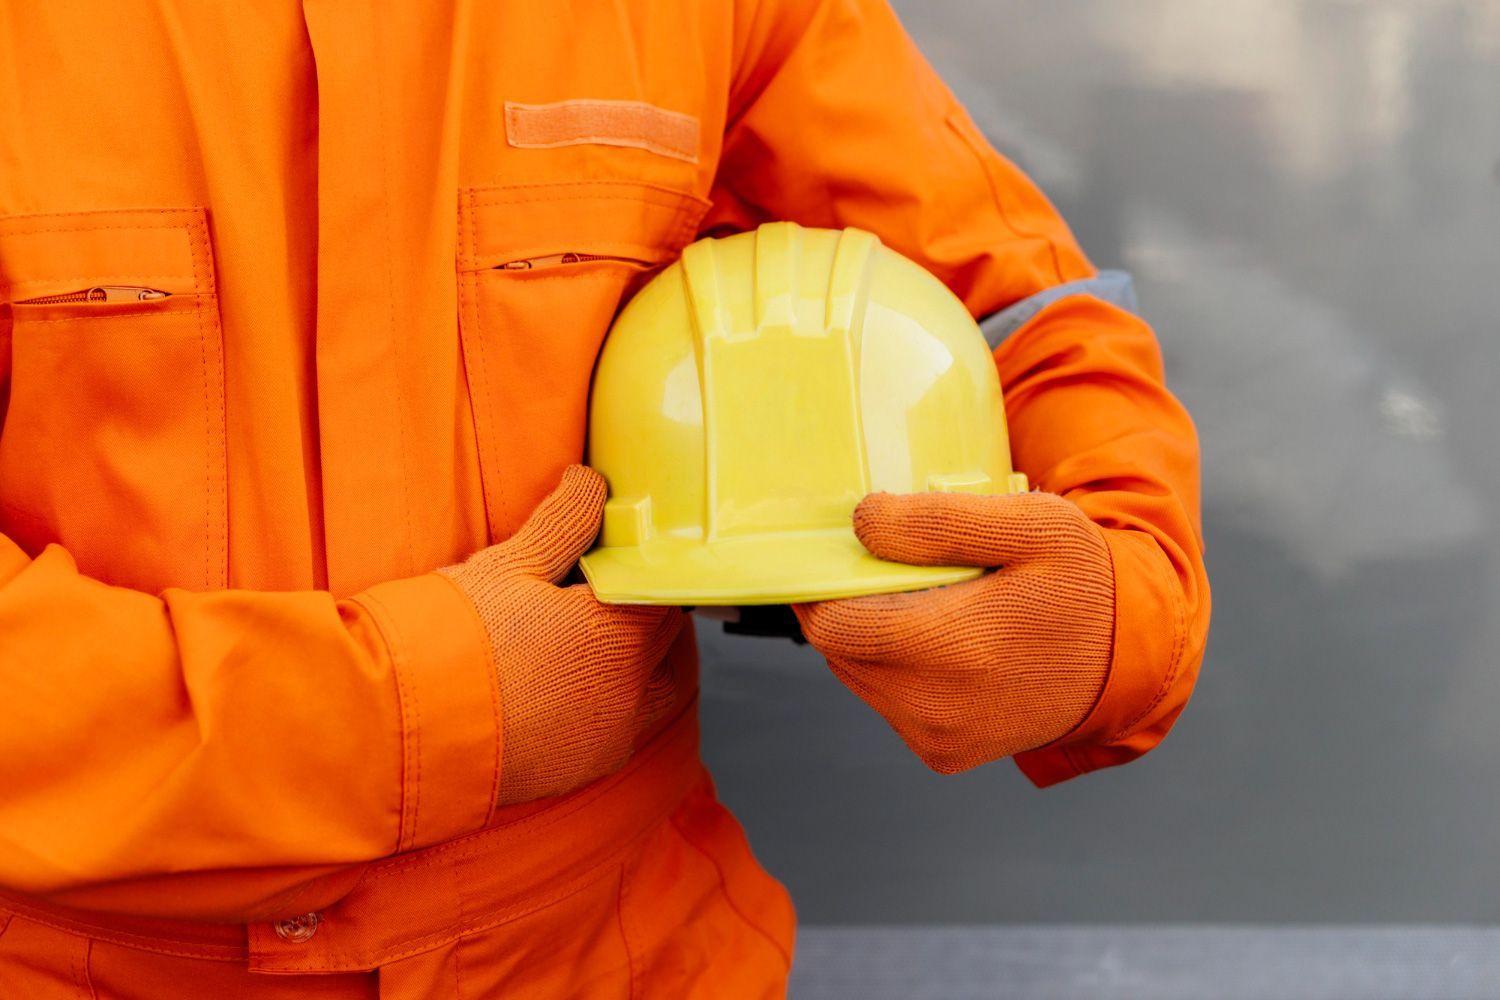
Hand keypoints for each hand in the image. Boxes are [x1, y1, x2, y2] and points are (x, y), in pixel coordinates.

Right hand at [442, 466, 686, 803]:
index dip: (644, 566)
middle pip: (665, 637)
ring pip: (656, 688)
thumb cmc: (453, 641)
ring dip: (643, 663)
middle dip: (646, 610)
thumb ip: (564, 522)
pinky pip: (621, 728)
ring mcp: (610, 734)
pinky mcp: (585, 768)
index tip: (622, 557)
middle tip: (612, 592)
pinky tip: (575, 687)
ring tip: (603, 641)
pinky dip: (615, 704)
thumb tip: (591, 481)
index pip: (662, 587)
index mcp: (618, 632)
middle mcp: (629, 688)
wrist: (404, 731)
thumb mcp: (509, 566)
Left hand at [793, 490, 1114, 772]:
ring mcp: (939, 738)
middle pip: (838, 651)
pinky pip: (887, 702)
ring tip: (921, 603)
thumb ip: (941, 522)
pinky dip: (894, 668)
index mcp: (957, 648)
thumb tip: (862, 522)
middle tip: (885, 569)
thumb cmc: (1080, 582)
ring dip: (870, 637)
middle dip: (847, 607)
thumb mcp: (1031, 525)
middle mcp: (939, 707)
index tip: (835, 553)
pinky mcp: (944, 754)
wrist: (1126, 659)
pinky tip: (938, 642)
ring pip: (857, 676)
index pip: (834, 625)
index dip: (820, 587)